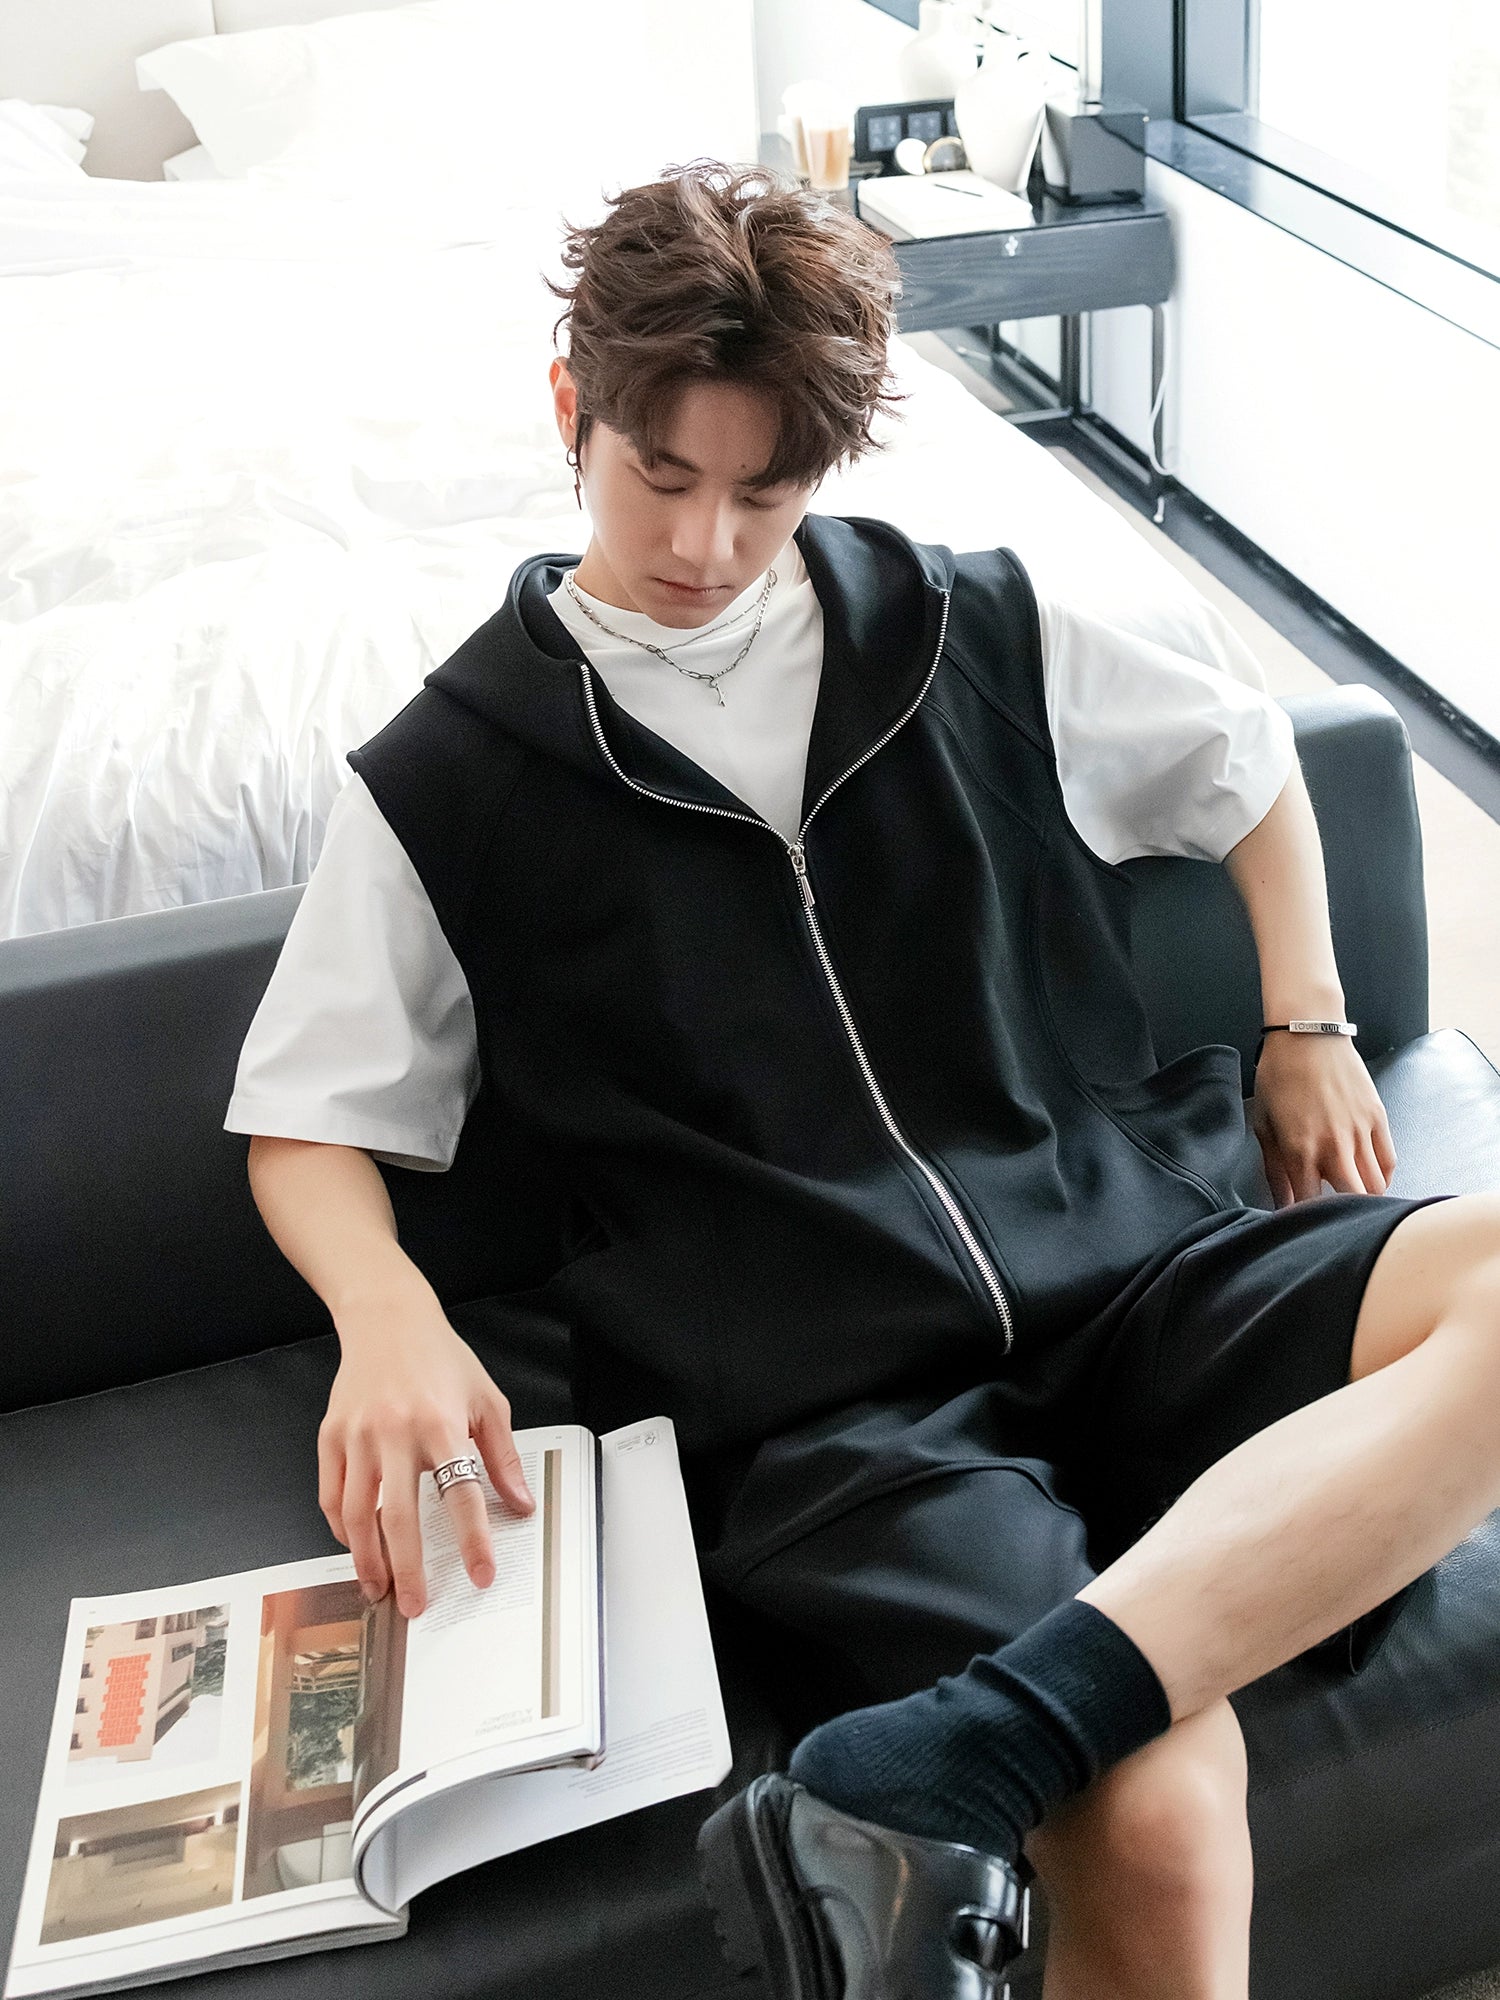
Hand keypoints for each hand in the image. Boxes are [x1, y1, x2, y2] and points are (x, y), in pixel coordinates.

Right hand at [317, 1285, 533, 1618]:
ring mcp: (357, 1435)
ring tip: (378, 1587)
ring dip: (366, 1559)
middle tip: (415, 1606)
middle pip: (399, 1517)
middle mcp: (395, 1432)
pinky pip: (332, 1495)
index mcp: (440, 1423)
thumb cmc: (441, 1358)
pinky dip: (342, 1527)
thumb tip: (520, 1504)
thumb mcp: (486, 1399)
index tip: (481, 1574)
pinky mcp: (330, 1436)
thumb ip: (502, 1456)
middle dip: (407, 1569)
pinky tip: (356, 1545)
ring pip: (357, 1513)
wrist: (387, 1318)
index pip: (460, 1494)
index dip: (473, 1539)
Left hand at [1250, 1031, 1395, 1206]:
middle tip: (1331, 1212)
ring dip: (1363, 1196)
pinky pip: (1389, 1162)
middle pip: (1354, 1203)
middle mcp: (1335, 1146)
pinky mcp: (1378, 1119)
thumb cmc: (1278, 1078)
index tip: (1300, 1222)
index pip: (1309, 1206)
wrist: (1307, 1036)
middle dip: (1342, 1214)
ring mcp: (1360, 1133)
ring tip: (1349, 1194)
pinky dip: (1381, 1176)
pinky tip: (1366, 1175)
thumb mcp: (1264, 1124)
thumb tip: (1281, 1202)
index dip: (1305, 1219)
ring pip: (1376, 1187)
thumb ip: (1274, 1169)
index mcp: (1301, 1150)